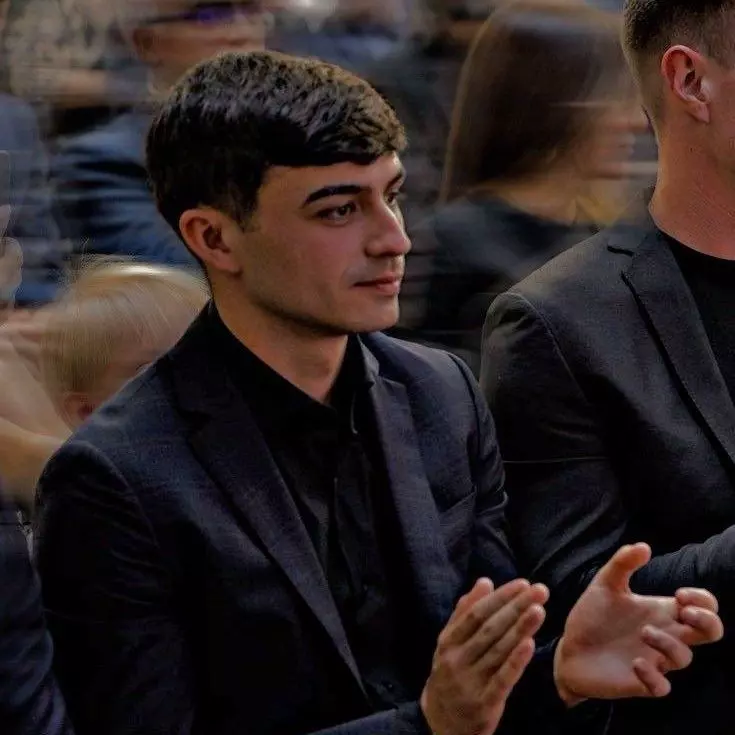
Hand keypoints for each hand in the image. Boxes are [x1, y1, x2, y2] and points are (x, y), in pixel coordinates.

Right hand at [421, 578, 547, 734]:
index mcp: (448, 642)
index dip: (500, 598)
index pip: (476, 614)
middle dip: (516, 607)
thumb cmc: (449, 675)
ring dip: (520, 629)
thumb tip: (485, 582)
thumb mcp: (448, 644)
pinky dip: (516, 661)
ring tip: (540, 609)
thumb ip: (465, 612)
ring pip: (497, 651)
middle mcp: (457, 660)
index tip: (522, 584)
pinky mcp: (484, 703)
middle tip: (540, 590)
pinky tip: (529, 644)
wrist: (441, 725)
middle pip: (489, 629)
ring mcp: (470, 682)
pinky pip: (502, 679)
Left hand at [554, 543, 723, 703]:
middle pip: (711, 632)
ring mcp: (655, 660)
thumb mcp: (604, 584)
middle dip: (708, 621)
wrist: (568, 649)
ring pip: (684, 658)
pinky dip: (653, 676)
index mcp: (661, 611)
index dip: (703, 600)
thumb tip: (644, 545)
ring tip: (644, 631)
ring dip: (669, 643)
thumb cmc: (592, 617)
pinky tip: (635, 662)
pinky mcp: (641, 682)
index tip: (679, 594)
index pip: (704, 607)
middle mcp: (665, 635)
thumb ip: (622, 563)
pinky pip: (661, 687)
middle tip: (684, 611)